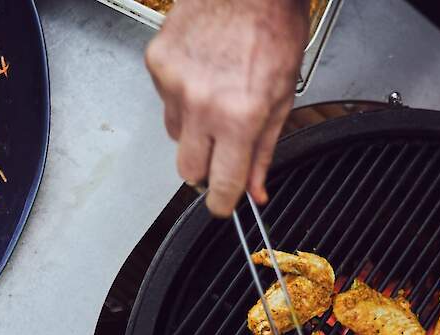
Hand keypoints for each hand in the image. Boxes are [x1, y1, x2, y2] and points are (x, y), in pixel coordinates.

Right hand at [145, 0, 309, 216]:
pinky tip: (202, 73)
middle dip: (205, 170)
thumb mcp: (282, 94)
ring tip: (216, 97)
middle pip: (187, 171)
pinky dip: (182, 95)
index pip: (221, 184)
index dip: (223, 202)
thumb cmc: (271, 25)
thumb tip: (255, 189)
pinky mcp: (157, 64)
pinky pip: (164, 99)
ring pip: (174, 134)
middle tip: (220, 152)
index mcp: (238, 116)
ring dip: (193, 129)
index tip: (224, 205)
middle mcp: (201, 104)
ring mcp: (173, 84)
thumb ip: (264, 148)